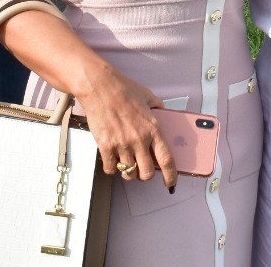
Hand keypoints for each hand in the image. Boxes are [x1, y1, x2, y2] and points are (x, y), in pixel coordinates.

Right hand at [80, 66, 176, 188]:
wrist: (100, 87)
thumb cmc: (123, 89)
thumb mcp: (148, 96)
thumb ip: (158, 108)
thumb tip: (166, 114)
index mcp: (153, 128)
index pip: (166, 159)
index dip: (171, 175)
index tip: (171, 183)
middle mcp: (139, 139)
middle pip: (147, 173)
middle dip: (146, 175)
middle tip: (142, 169)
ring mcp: (121, 144)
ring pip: (128, 173)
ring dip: (129, 172)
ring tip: (127, 162)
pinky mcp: (105, 146)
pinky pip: (110, 168)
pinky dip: (112, 167)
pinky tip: (112, 158)